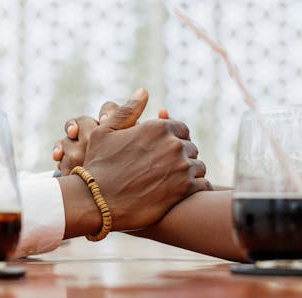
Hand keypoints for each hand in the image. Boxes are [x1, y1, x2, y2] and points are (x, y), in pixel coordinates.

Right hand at [58, 88, 210, 233]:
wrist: (98, 201)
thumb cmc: (99, 166)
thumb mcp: (106, 132)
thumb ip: (128, 111)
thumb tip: (143, 91)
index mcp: (158, 127)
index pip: (181, 130)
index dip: (172, 141)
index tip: (162, 154)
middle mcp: (173, 144)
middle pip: (190, 148)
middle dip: (180, 158)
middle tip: (164, 171)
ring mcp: (181, 167)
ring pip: (198, 167)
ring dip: (189, 174)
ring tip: (171, 184)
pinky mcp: (185, 189)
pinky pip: (203, 185)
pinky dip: (195, 189)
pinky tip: (180, 194)